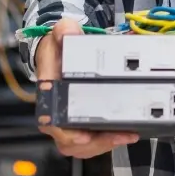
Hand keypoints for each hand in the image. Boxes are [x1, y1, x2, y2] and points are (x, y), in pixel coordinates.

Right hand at [37, 18, 137, 157]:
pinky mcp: (80, 124)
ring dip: (103, 145)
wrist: (58, 54)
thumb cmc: (57, 49)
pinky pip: (91, 141)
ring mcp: (67, 121)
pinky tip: (124, 134)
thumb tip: (69, 31)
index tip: (82, 136)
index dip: (66, 132)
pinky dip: (106, 142)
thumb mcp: (60, 34)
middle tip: (118, 136)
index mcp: (49, 94)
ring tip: (125, 136)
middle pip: (69, 141)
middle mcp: (55, 112)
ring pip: (81, 146)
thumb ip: (64, 30)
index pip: (52, 121)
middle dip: (95, 143)